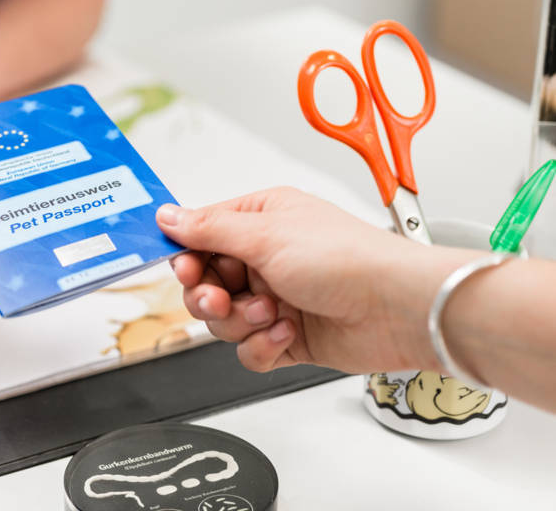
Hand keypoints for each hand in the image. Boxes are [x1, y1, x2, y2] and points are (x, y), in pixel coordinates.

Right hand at [155, 187, 464, 374]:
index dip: (187, 257)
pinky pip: (249, 349)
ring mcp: (275, 299)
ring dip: (240, 320)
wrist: (396, 308)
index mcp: (260, 220)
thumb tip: (168, 216)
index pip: (202, 237)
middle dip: (209, 296)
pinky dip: (262, 345)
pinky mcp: (287, 337)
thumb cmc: (346, 258)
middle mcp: (265, 258)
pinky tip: (286, 333)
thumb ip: (209, 229)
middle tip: (219, 298)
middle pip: (205, 283)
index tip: (184, 270)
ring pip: (223, 321)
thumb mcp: (265, 234)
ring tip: (270, 312)